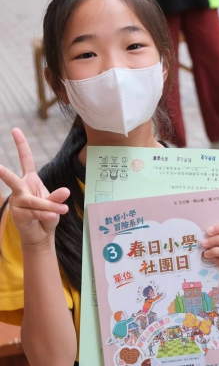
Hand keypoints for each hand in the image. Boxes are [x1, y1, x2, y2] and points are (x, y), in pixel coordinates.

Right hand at [0, 129, 69, 247]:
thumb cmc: (47, 214)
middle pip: (13, 180)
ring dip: (49, 206)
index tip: (15, 130)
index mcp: (30, 180)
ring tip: (62, 211)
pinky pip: (34, 212)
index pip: (25, 159)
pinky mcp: (18, 214)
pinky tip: (51, 216)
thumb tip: (65, 191)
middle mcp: (21, 189)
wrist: (41, 234)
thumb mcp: (56, 203)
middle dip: (3, 174)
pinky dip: (46, 214)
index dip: (21, 145)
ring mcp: (17, 202)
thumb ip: (57, 197)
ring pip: (33, 201)